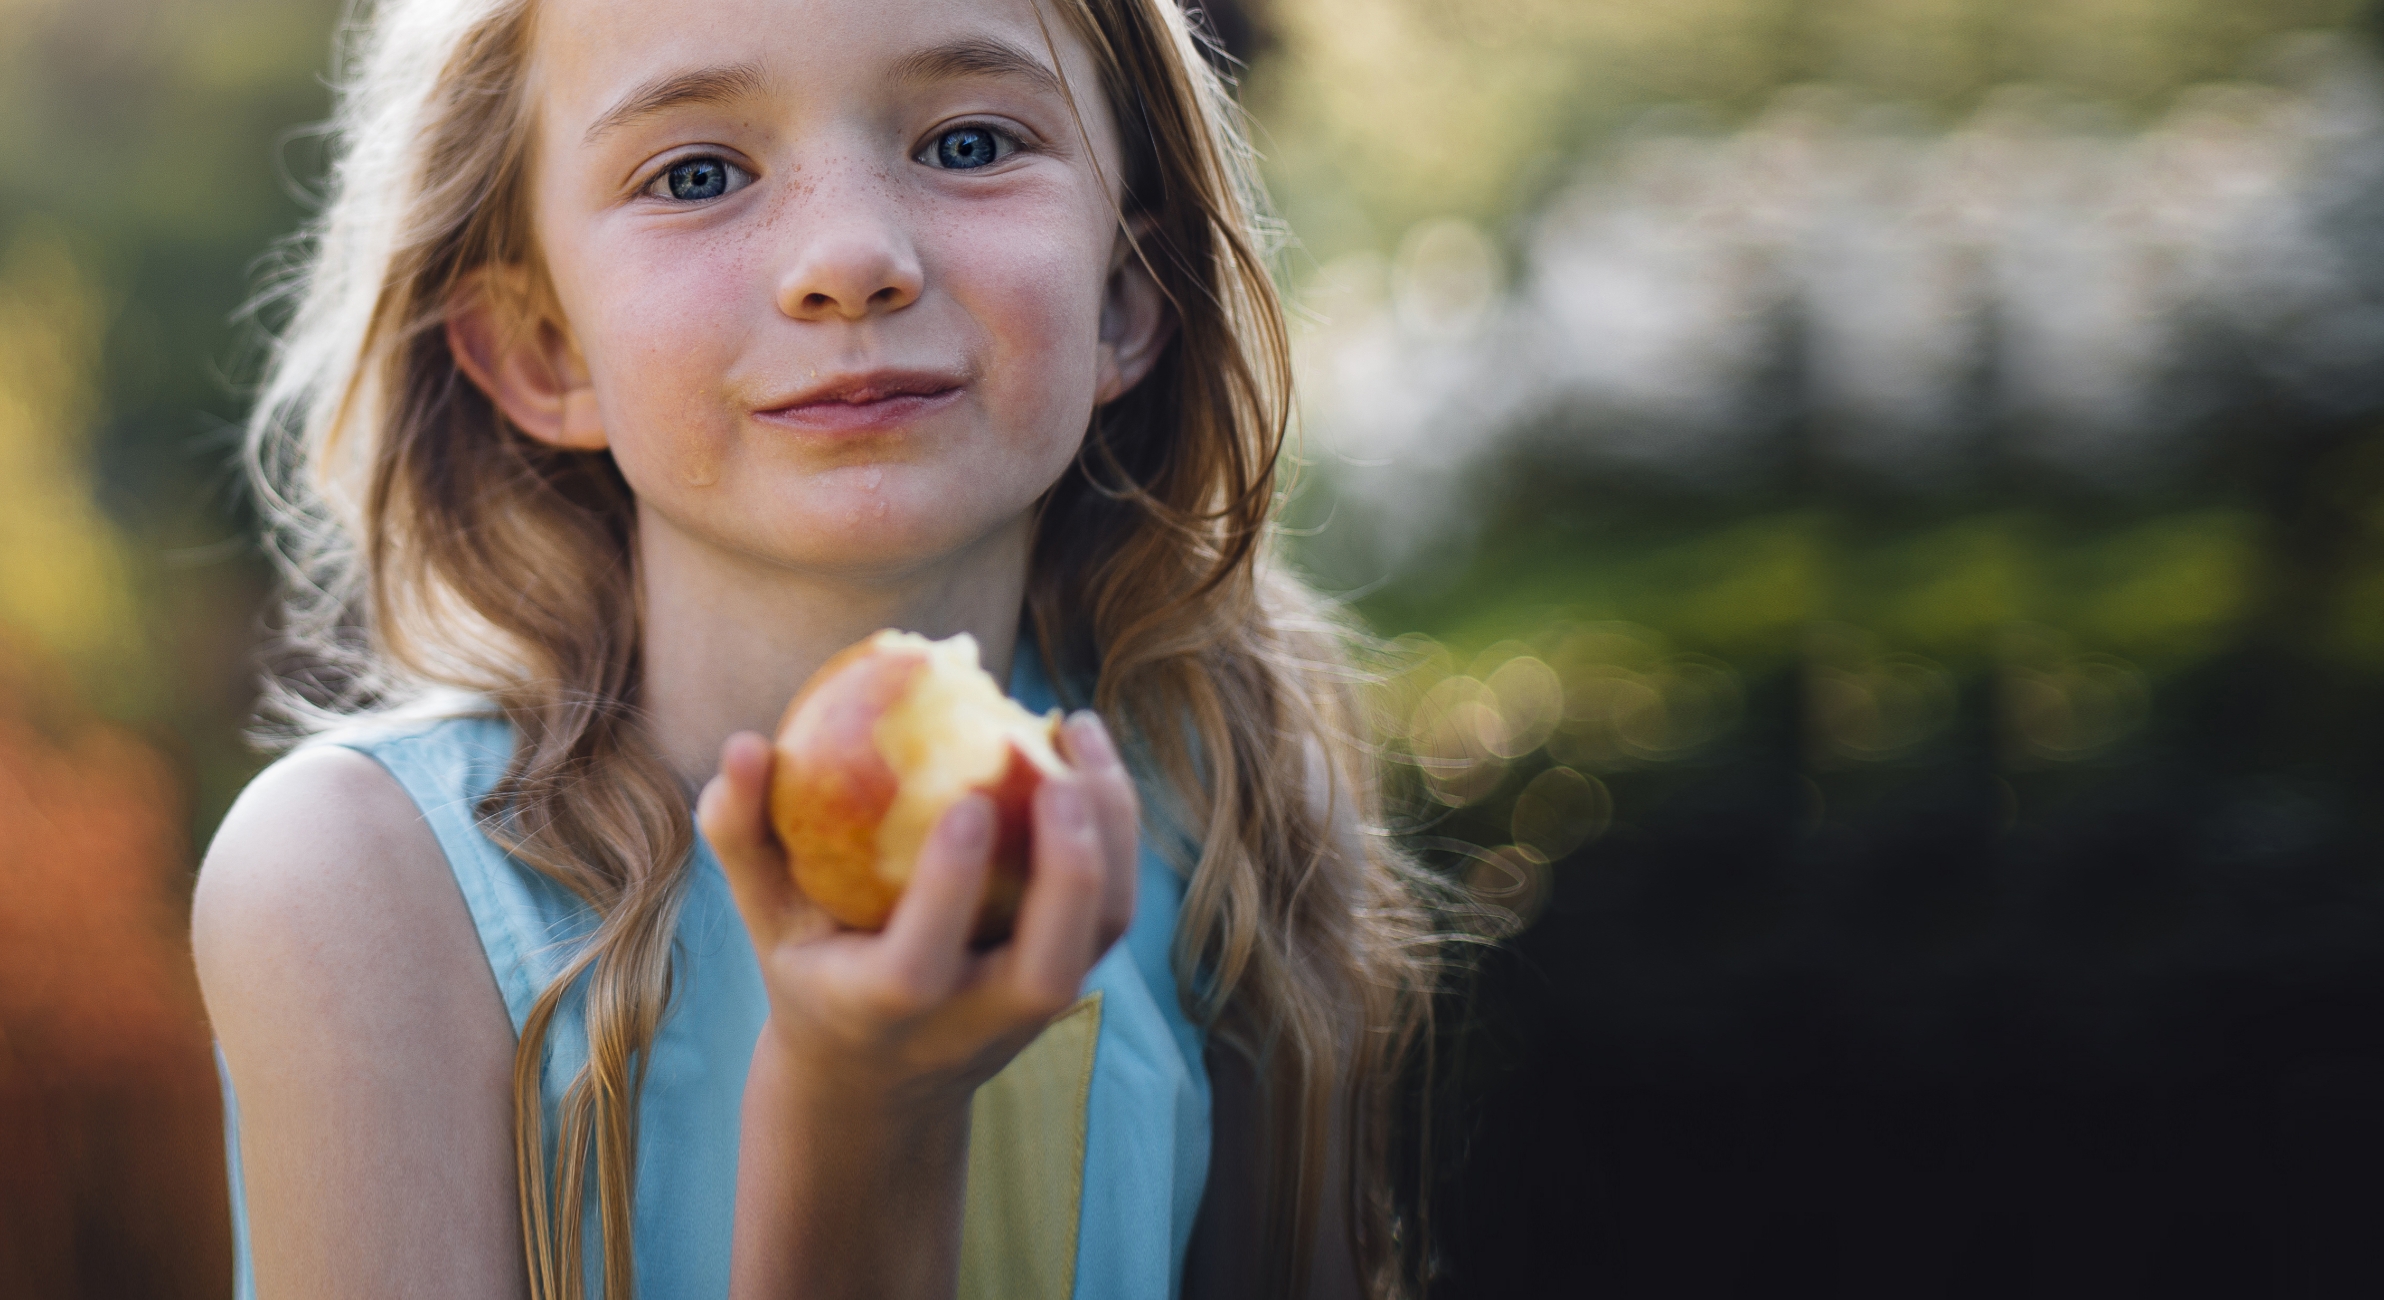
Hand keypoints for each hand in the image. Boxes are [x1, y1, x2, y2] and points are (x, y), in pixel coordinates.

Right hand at [698, 710, 1139, 1108]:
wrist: (879, 1076)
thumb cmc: (812, 967)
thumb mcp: (764, 917)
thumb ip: (741, 836)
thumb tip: (744, 745)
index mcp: (884, 1011)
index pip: (921, 966)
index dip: (949, 888)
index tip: (967, 802)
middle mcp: (971, 1022)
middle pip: (1046, 971)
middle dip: (1068, 876)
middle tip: (1058, 774)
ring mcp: (1031, 1008)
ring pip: (1099, 934)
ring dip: (1110, 835)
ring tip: (1078, 730)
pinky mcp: (1071, 979)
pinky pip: (1113, 907)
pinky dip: (1115, 830)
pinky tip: (1086, 752)